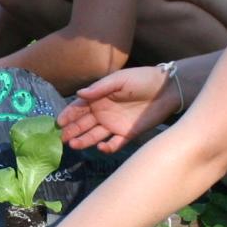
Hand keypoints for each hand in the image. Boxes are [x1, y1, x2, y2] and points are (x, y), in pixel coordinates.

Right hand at [59, 66, 177, 152]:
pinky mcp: (127, 134)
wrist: (166, 89)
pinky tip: (101, 147)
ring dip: (84, 141)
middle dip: (72, 131)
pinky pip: (114, 144)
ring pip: (95, 135)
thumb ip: (100, 88)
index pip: (79, 108)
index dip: (68, 115)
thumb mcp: (119, 80)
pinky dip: (107, 147)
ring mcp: (114, 125)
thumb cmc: (141, 79)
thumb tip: (79, 94)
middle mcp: (103, 113)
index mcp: (99, 98)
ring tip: (74, 145)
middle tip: (61, 138)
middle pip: (83, 124)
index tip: (59, 122)